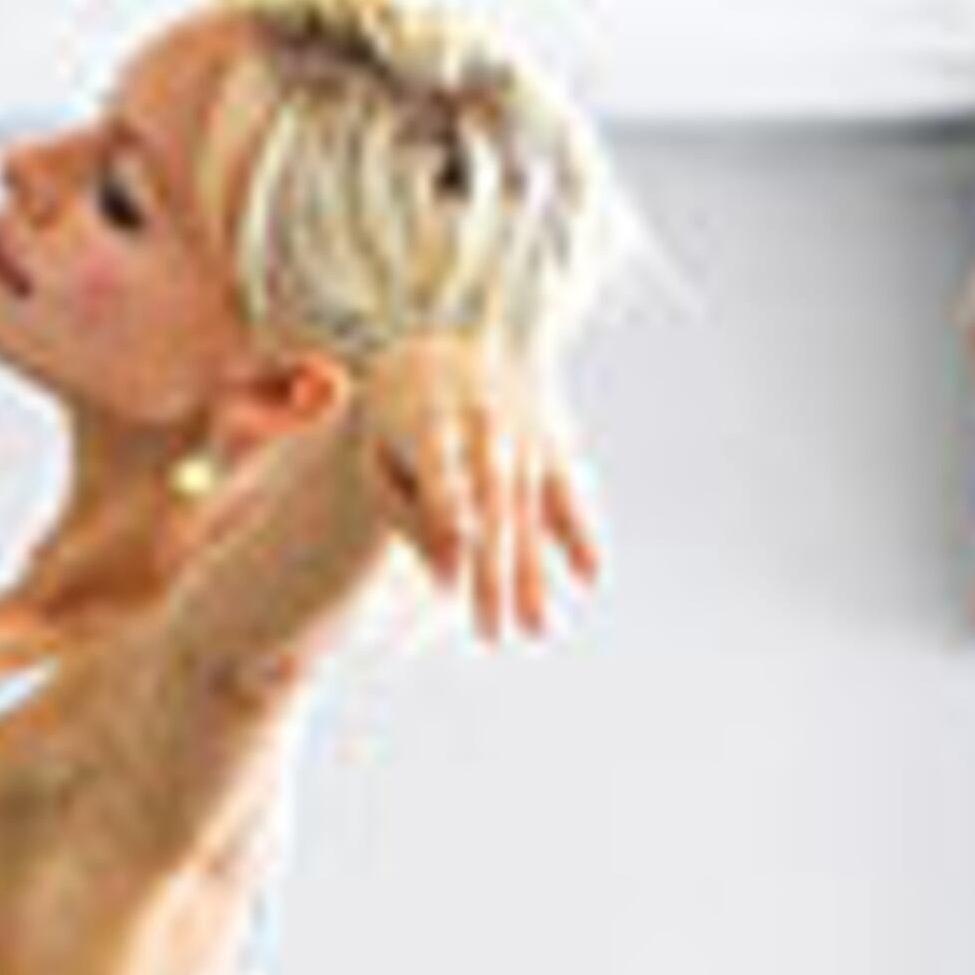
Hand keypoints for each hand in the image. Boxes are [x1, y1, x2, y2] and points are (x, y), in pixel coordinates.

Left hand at [357, 331, 602, 644]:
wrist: (470, 338)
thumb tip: (448, 585)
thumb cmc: (406, 417)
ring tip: (539, 629)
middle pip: (489, 505)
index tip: (458, 543)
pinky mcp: (554, 446)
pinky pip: (568, 495)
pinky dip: (581, 533)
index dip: (447, 497)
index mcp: (429, 419)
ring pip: (531, 512)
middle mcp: (484, 426)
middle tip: (491, 637)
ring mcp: (525, 436)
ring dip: (536, 573)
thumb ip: (407, 517)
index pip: (439, 463)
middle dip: (493, 573)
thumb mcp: (382, 453)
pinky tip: (591, 576)